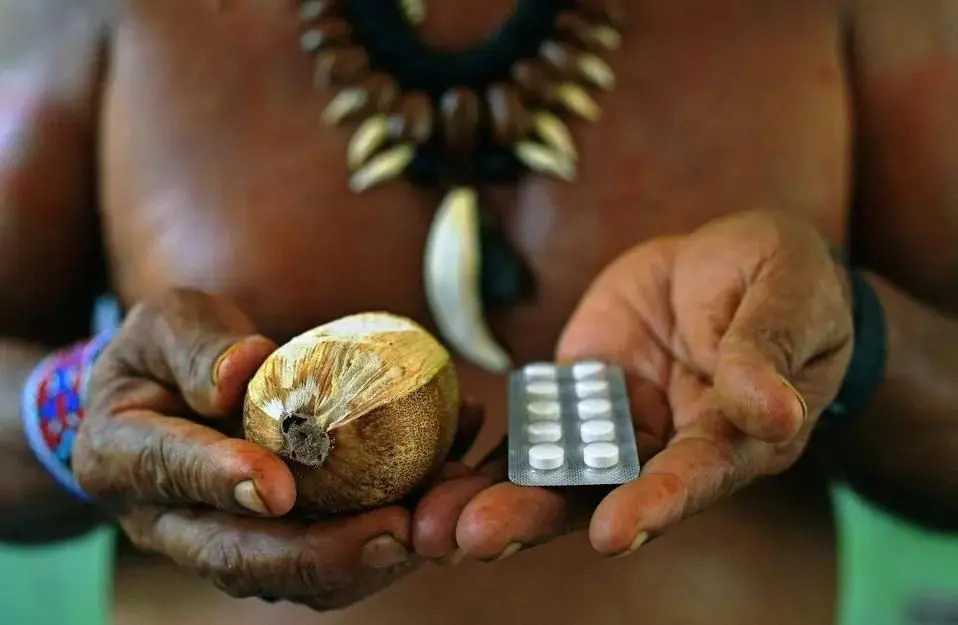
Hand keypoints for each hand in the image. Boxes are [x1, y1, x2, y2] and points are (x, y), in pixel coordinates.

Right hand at [72, 289, 481, 609]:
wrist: (169, 398)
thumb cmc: (166, 354)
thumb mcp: (166, 323)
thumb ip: (197, 344)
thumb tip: (242, 374)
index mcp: (123, 456)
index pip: (169, 471)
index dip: (221, 480)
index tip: (278, 485)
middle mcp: (168, 519)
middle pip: (237, 556)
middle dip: (319, 553)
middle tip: (393, 531)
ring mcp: (224, 541)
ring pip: (293, 574)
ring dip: (367, 557)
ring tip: (432, 526)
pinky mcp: (276, 543)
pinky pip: (331, 552)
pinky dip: (388, 530)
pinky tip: (444, 484)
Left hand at [415, 210, 852, 560]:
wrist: (728, 261)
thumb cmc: (784, 280)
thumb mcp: (787, 297)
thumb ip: (766, 352)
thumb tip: (775, 413)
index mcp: (734, 436)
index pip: (694, 475)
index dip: (656, 503)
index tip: (612, 533)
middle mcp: (668, 446)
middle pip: (602, 492)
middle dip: (538, 517)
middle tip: (474, 541)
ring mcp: (615, 422)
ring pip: (554, 472)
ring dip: (495, 500)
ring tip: (433, 530)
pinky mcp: (576, 392)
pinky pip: (530, 428)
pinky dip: (486, 456)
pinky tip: (434, 481)